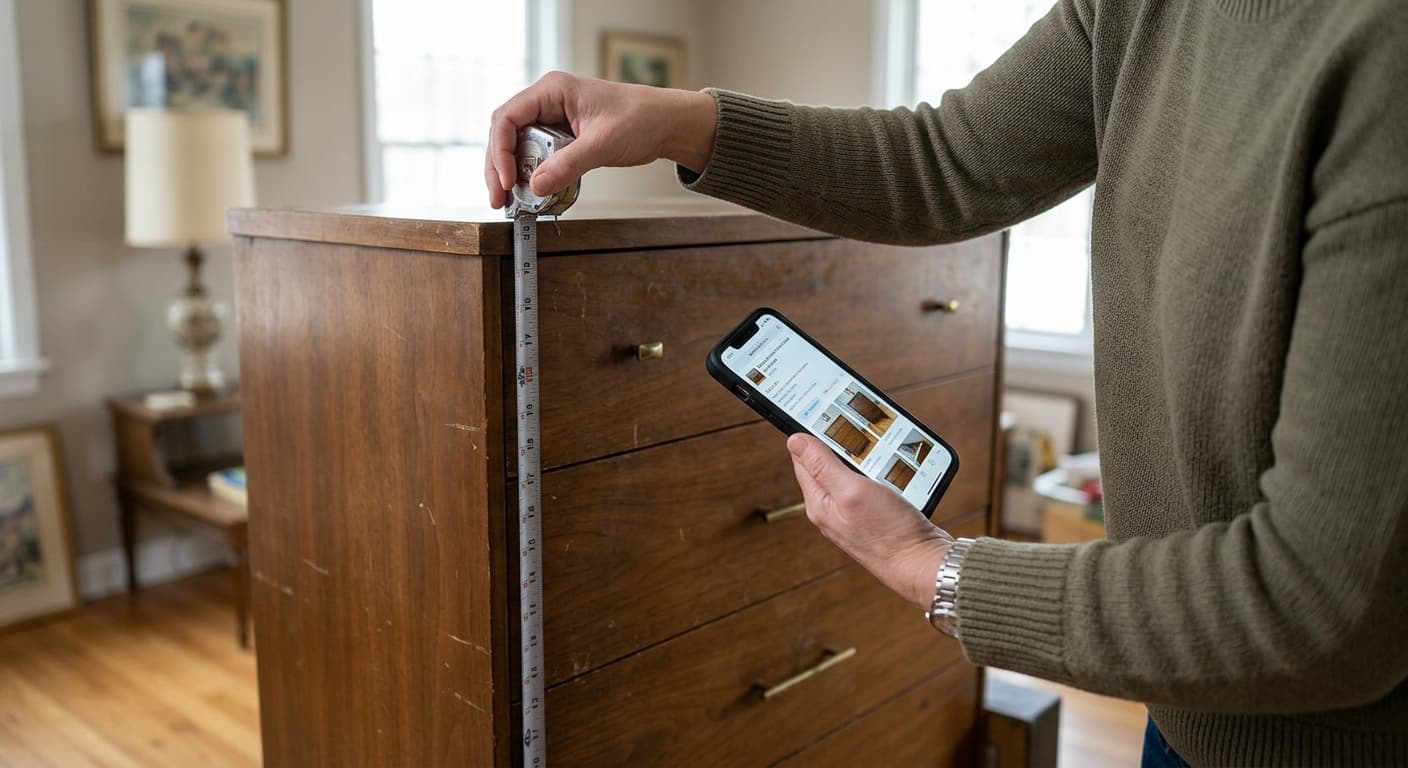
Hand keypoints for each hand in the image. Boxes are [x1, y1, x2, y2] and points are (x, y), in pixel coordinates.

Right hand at [484, 71, 717, 208]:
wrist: (666, 123)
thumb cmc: (641, 119)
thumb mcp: (603, 143)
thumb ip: (568, 164)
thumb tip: (535, 186)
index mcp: (552, 90)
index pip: (507, 117)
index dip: (500, 151)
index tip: (507, 180)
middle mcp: (547, 101)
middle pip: (505, 133)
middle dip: (498, 167)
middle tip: (499, 199)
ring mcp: (552, 118)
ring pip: (516, 145)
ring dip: (510, 173)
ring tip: (510, 202)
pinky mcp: (561, 135)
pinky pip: (535, 154)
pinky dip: (529, 174)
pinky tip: (529, 193)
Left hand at [788, 434, 953, 607]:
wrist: (923, 564)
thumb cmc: (889, 533)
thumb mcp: (851, 490)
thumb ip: (822, 466)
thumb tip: (794, 441)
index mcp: (819, 504)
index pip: (804, 460)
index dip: (813, 437)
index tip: (827, 417)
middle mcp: (833, 510)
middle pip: (830, 465)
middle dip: (846, 449)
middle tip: (863, 439)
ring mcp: (855, 515)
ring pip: (856, 474)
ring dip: (869, 463)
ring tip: (883, 460)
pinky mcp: (876, 517)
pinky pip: (875, 486)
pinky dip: (884, 476)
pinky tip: (895, 475)